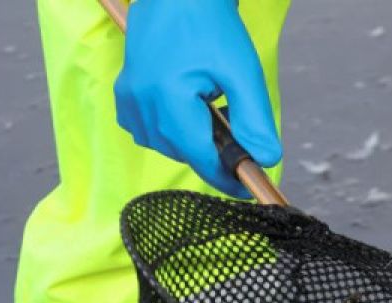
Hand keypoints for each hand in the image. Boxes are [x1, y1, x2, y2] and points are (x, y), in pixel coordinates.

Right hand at [114, 0, 281, 197]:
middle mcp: (141, 102)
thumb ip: (255, 120)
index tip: (249, 188)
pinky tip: (188, 109)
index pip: (200, 157)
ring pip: (165, 145)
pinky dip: (171, 130)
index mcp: (168, 97)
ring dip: (192, 140)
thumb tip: (266, 161)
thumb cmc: (212, 26)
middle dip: (213, 153)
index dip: (227, 177)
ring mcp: (128, 99)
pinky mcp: (124, 94)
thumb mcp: (243, 73)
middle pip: (184, 152)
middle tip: (238, 135)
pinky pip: (148, 131)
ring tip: (212, 111)